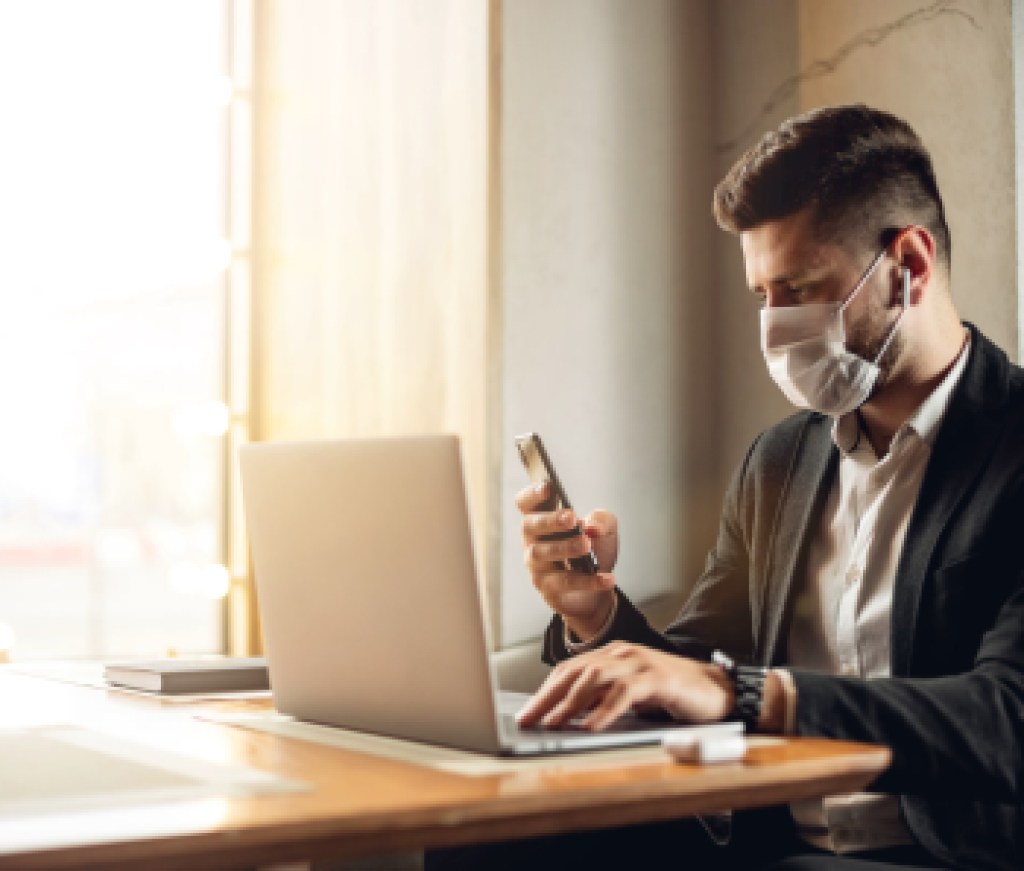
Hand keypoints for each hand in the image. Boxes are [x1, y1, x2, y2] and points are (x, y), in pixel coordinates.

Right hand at [516, 481, 618, 639]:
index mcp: (543, 519)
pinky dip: (588, 580)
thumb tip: (592, 526)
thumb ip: (602, 521)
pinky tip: (607, 578)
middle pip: (529, 525)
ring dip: (565, 547)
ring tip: (586, 544)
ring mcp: (537, 565)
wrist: (598, 589)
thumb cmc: (594, 551)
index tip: (548, 487)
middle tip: (572, 518)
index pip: (525, 502)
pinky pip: (564, 582)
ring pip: (542, 553)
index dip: (532, 494)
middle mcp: (533, 540)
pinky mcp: (547, 588)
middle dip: (550, 520)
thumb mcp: (605, 531)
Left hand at [516, 642, 733, 731]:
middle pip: (574, 672)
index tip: (527, 712)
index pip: (569, 669)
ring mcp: (639, 663)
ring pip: (595, 678)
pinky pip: (624, 693)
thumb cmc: (672, 693)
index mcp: (612, 655)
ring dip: (570, 704)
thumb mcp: (630, 694)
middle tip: (529, 719)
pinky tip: (591, 726)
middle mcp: (621, 654)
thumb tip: (567, 717)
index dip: (545, 691)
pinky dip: (604, 711)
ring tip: (554, 724)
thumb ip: (603, 698)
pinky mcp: (657, 678)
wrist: (716, 688)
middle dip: (548, 697)